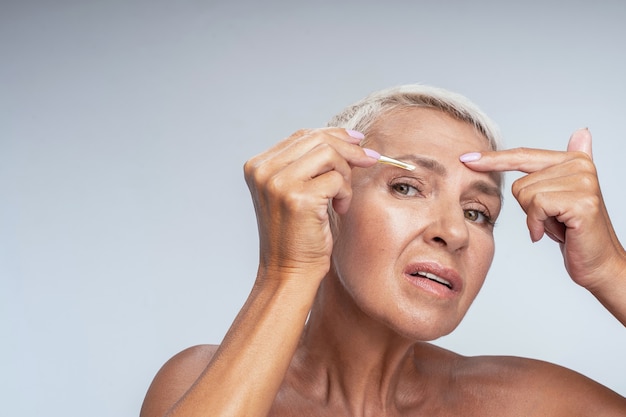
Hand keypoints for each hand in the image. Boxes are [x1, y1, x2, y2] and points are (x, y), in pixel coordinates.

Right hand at [244, 128, 376, 281]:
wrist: (289, 272)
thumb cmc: (297, 234)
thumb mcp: (295, 191)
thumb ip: (307, 163)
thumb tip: (349, 137)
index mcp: (257, 166)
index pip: (301, 135)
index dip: (334, 135)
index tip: (358, 142)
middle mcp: (263, 170)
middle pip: (317, 139)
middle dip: (349, 150)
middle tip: (369, 160)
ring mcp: (278, 183)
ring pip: (329, 154)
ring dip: (346, 174)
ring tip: (341, 197)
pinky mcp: (298, 198)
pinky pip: (337, 178)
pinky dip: (346, 193)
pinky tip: (340, 209)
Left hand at [460, 128, 625, 291]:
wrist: (599, 264)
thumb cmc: (576, 233)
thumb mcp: (565, 195)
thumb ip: (565, 165)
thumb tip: (581, 131)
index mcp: (574, 160)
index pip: (523, 155)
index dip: (493, 159)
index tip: (465, 160)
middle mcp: (580, 166)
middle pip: (519, 183)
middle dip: (528, 208)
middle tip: (552, 220)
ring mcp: (583, 182)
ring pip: (525, 195)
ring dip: (534, 218)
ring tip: (556, 225)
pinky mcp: (581, 201)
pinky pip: (535, 207)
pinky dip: (537, 225)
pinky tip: (552, 233)